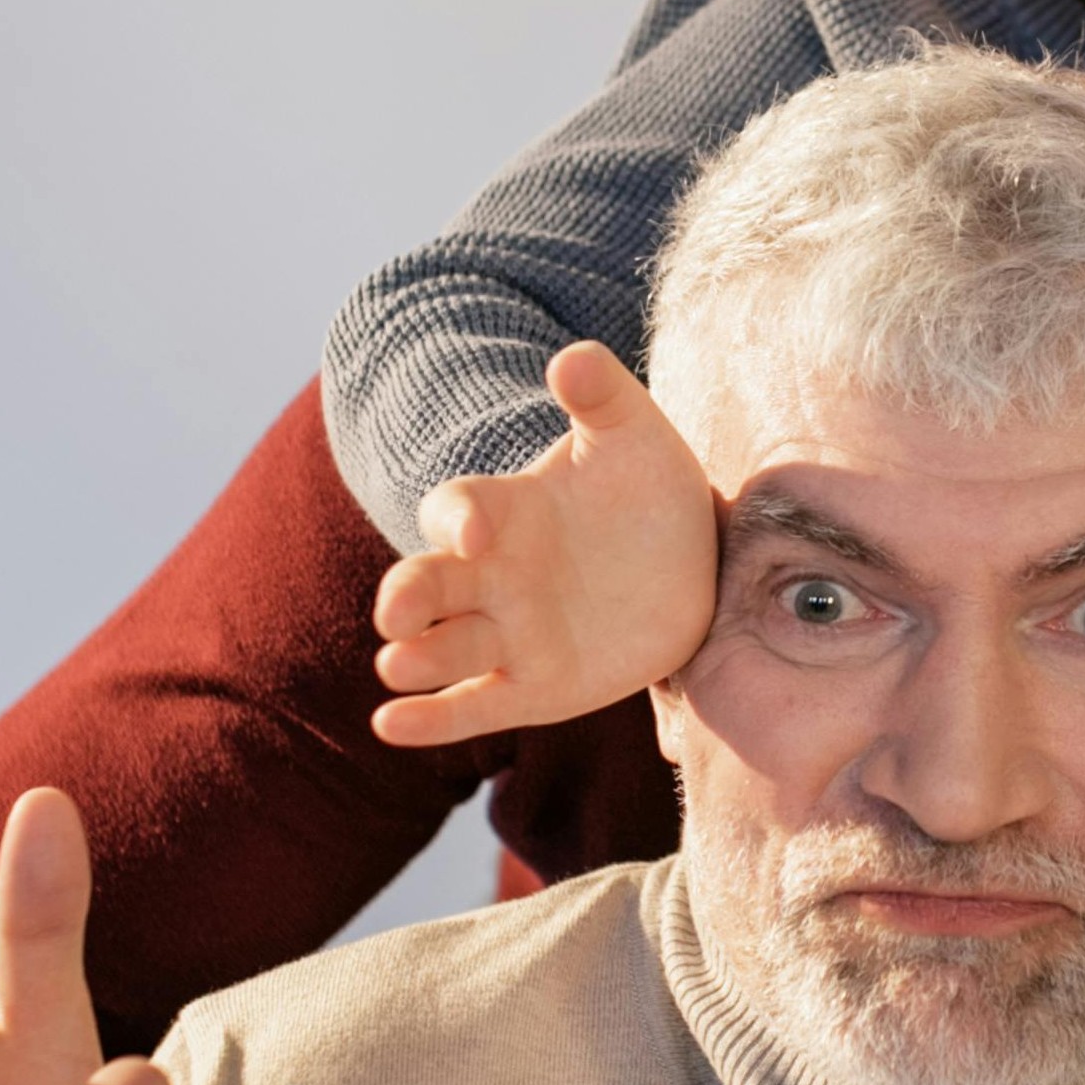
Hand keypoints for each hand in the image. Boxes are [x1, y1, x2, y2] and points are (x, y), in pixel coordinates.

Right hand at [372, 339, 718, 748]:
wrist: (694, 562)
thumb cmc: (647, 487)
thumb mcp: (633, 435)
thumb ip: (602, 394)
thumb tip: (572, 358)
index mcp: (504, 511)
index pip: (455, 511)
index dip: (457, 518)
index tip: (477, 530)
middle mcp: (490, 576)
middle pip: (426, 585)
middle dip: (406, 599)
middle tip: (396, 615)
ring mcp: (507, 634)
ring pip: (445, 650)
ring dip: (417, 659)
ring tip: (396, 668)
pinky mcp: (533, 688)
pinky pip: (474, 704)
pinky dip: (432, 718)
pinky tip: (390, 725)